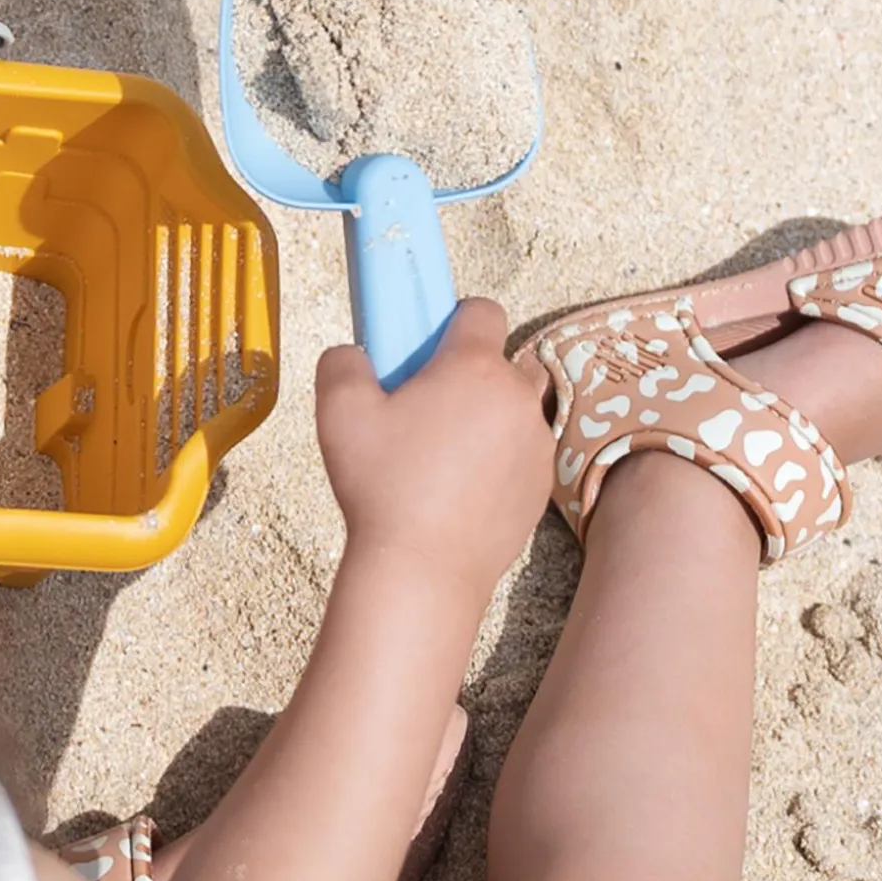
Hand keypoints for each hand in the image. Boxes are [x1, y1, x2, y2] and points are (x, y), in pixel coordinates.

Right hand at [316, 298, 553, 600]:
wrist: (424, 570)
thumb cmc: (382, 486)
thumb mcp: (338, 412)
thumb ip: (343, 362)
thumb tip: (354, 353)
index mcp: (474, 367)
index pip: (483, 311)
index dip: (455, 321)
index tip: (429, 349)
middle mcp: (517, 397)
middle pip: (503, 361)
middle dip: (471, 374)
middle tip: (428, 408)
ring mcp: (537, 443)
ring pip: (516, 408)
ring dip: (490, 416)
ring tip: (446, 451)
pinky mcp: (543, 486)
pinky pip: (524, 453)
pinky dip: (501, 458)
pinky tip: (462, 488)